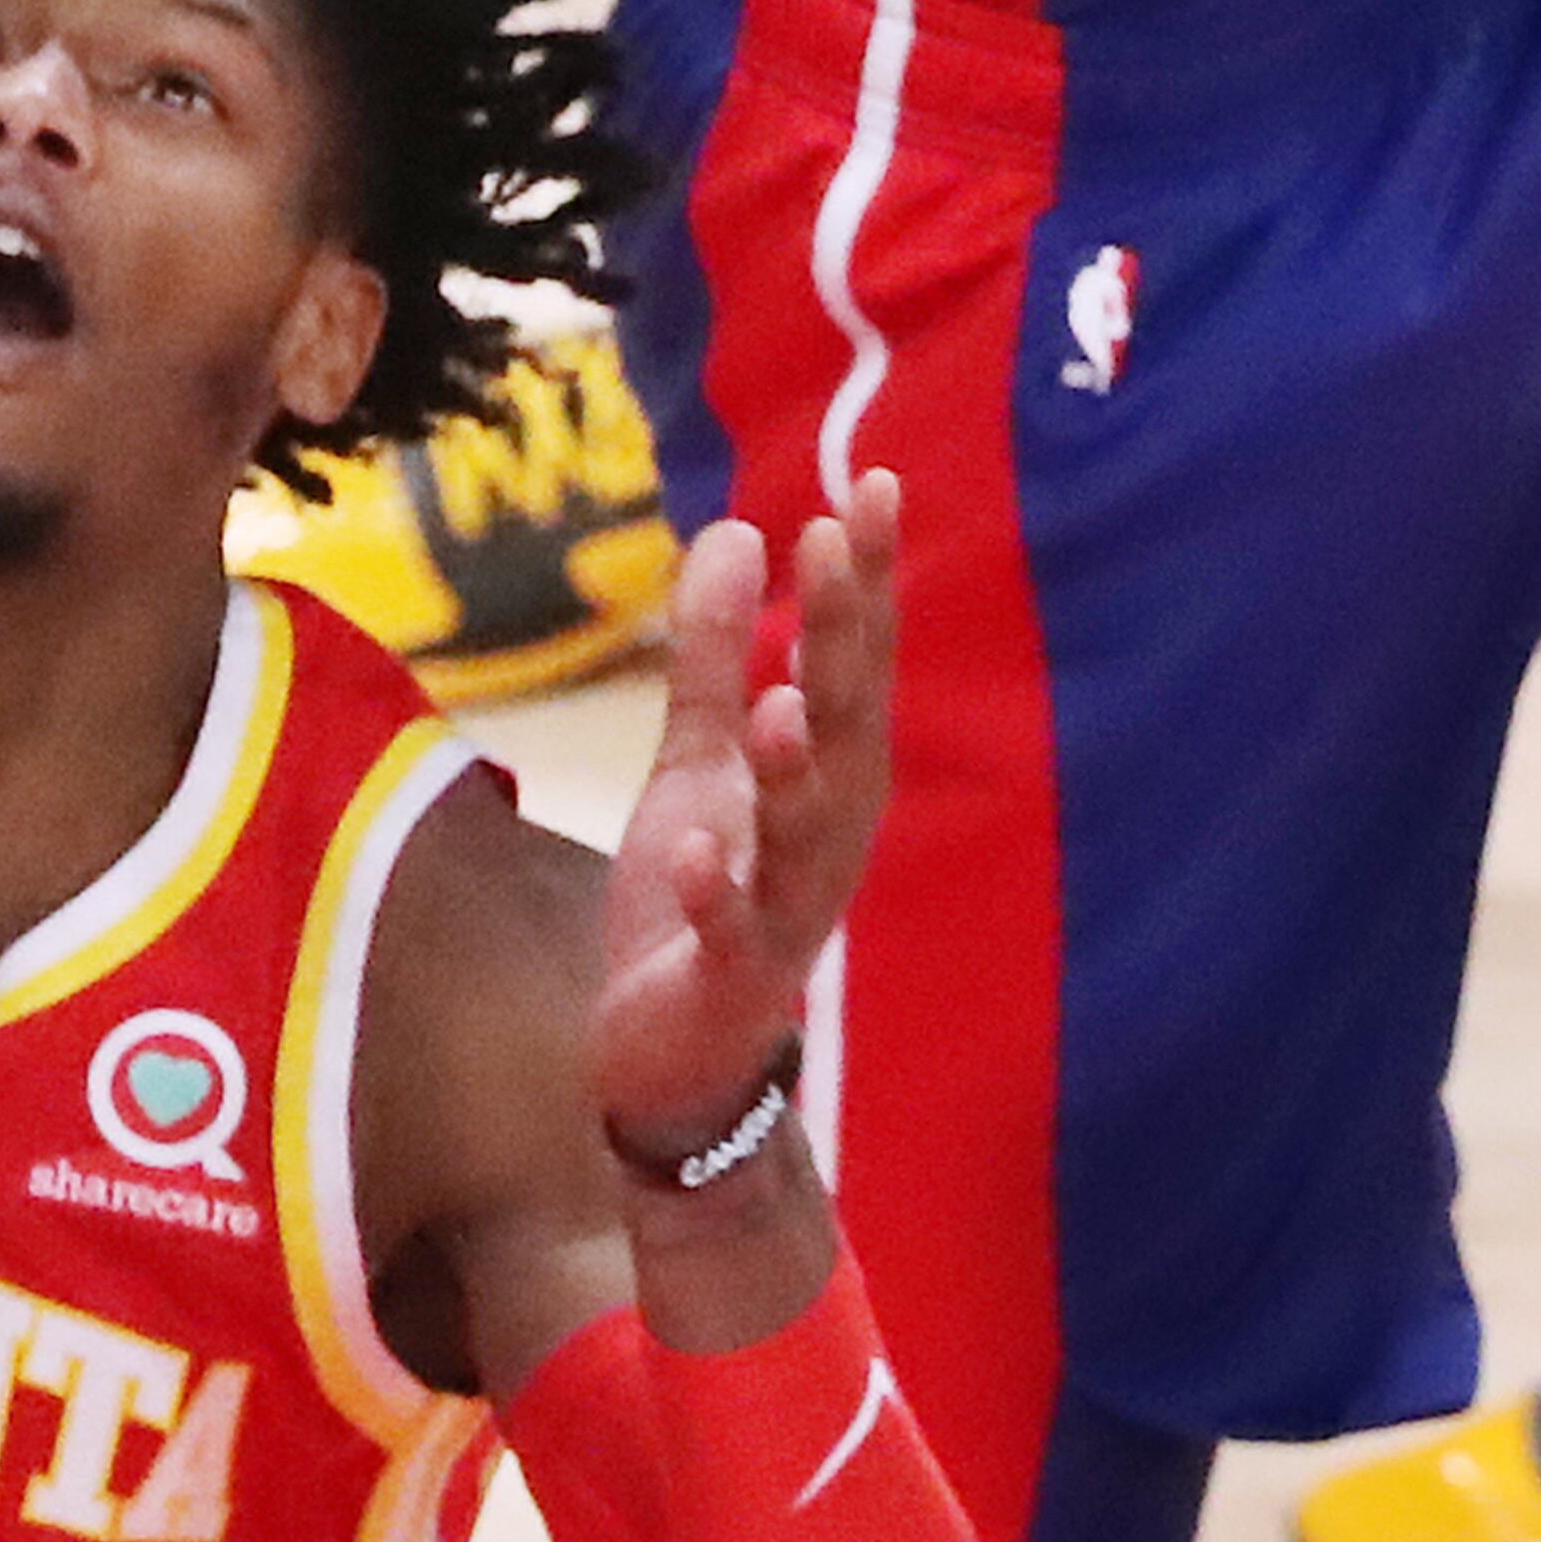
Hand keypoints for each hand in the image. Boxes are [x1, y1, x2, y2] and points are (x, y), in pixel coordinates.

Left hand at [589, 480, 898, 1160]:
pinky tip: (705, 850)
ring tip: (779, 700)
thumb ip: (712, 656)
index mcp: (827, 778)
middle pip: (846, 727)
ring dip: (797, 768)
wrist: (671, 1057)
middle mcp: (827, 837)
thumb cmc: (702, 899)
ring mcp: (784, 910)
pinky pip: (735, 935)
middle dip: (840, 637)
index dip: (866, 579)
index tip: (869, 484)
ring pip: (806, 833)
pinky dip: (723, 893)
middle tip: (831, 542)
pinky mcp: (732, 979)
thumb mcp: (698, 761)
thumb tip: (737, 530)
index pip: (854, 662)